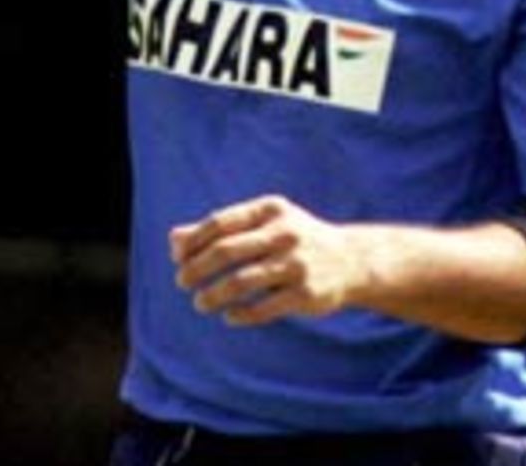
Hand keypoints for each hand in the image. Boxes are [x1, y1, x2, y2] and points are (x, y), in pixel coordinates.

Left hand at [169, 195, 367, 327]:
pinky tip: (228, 316)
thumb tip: (173, 241)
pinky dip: (241, 314)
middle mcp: (283, 233)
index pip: (220, 222)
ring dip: (214, 295)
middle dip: (197, 268)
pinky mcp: (306, 294)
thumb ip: (219, 229)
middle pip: (227, 251)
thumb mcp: (262, 223)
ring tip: (200, 303)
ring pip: (242, 282)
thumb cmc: (293, 238)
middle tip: (181, 282)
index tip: (176, 257)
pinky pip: (264, 308)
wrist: (351, 260)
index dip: (194, 241)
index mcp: (269, 210)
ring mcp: (296, 264)